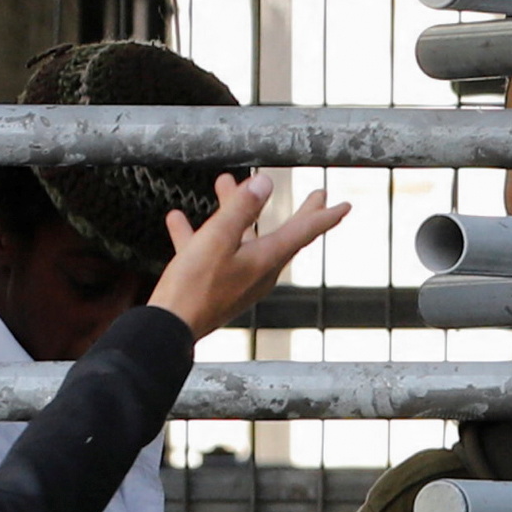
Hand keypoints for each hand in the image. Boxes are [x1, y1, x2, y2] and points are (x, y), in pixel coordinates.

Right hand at [153, 172, 348, 337]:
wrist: (167, 328)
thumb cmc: (193, 286)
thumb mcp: (217, 239)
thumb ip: (240, 209)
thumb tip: (265, 183)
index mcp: (265, 259)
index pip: (304, 232)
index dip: (324, 215)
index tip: (344, 205)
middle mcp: (258, 271)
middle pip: (284, 235)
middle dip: (299, 212)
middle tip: (318, 197)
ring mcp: (238, 280)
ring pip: (244, 238)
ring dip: (235, 211)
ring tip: (223, 184)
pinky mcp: (216, 286)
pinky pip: (212, 253)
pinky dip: (199, 235)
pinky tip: (178, 220)